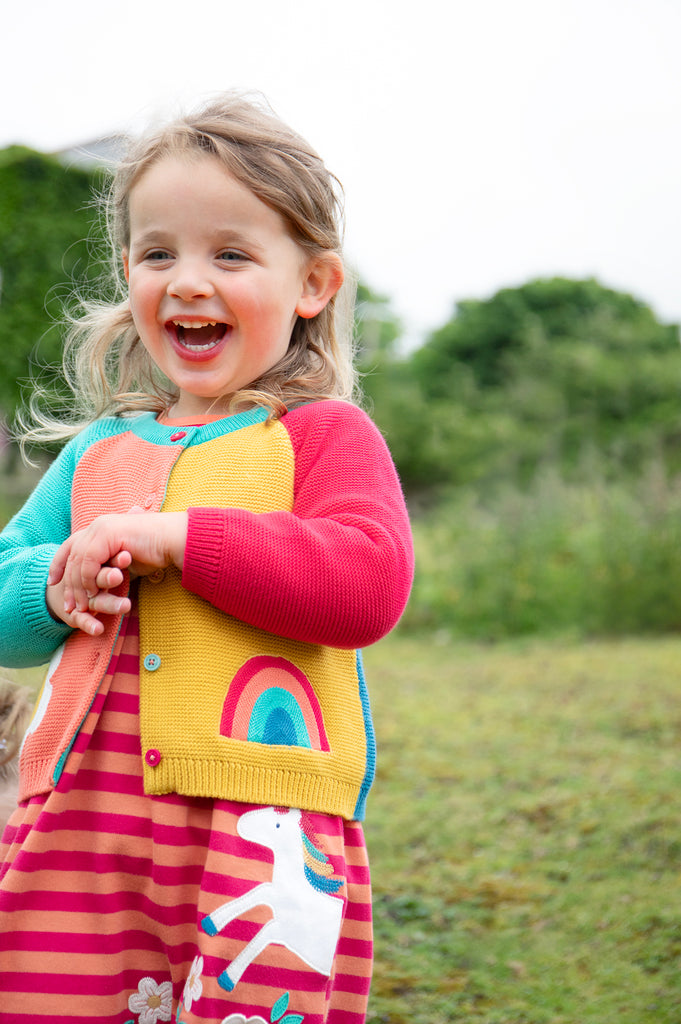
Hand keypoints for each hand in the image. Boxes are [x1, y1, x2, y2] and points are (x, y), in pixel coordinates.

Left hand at [47, 511, 187, 629]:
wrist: (174, 540)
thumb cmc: (156, 551)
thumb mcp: (125, 560)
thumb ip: (110, 566)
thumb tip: (100, 582)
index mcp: (100, 527)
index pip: (70, 545)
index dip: (58, 564)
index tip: (53, 583)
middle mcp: (98, 525)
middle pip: (72, 556)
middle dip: (68, 583)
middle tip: (68, 606)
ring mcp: (102, 527)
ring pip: (79, 561)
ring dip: (78, 587)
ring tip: (81, 606)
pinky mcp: (109, 535)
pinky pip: (90, 562)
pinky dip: (89, 580)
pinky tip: (94, 594)